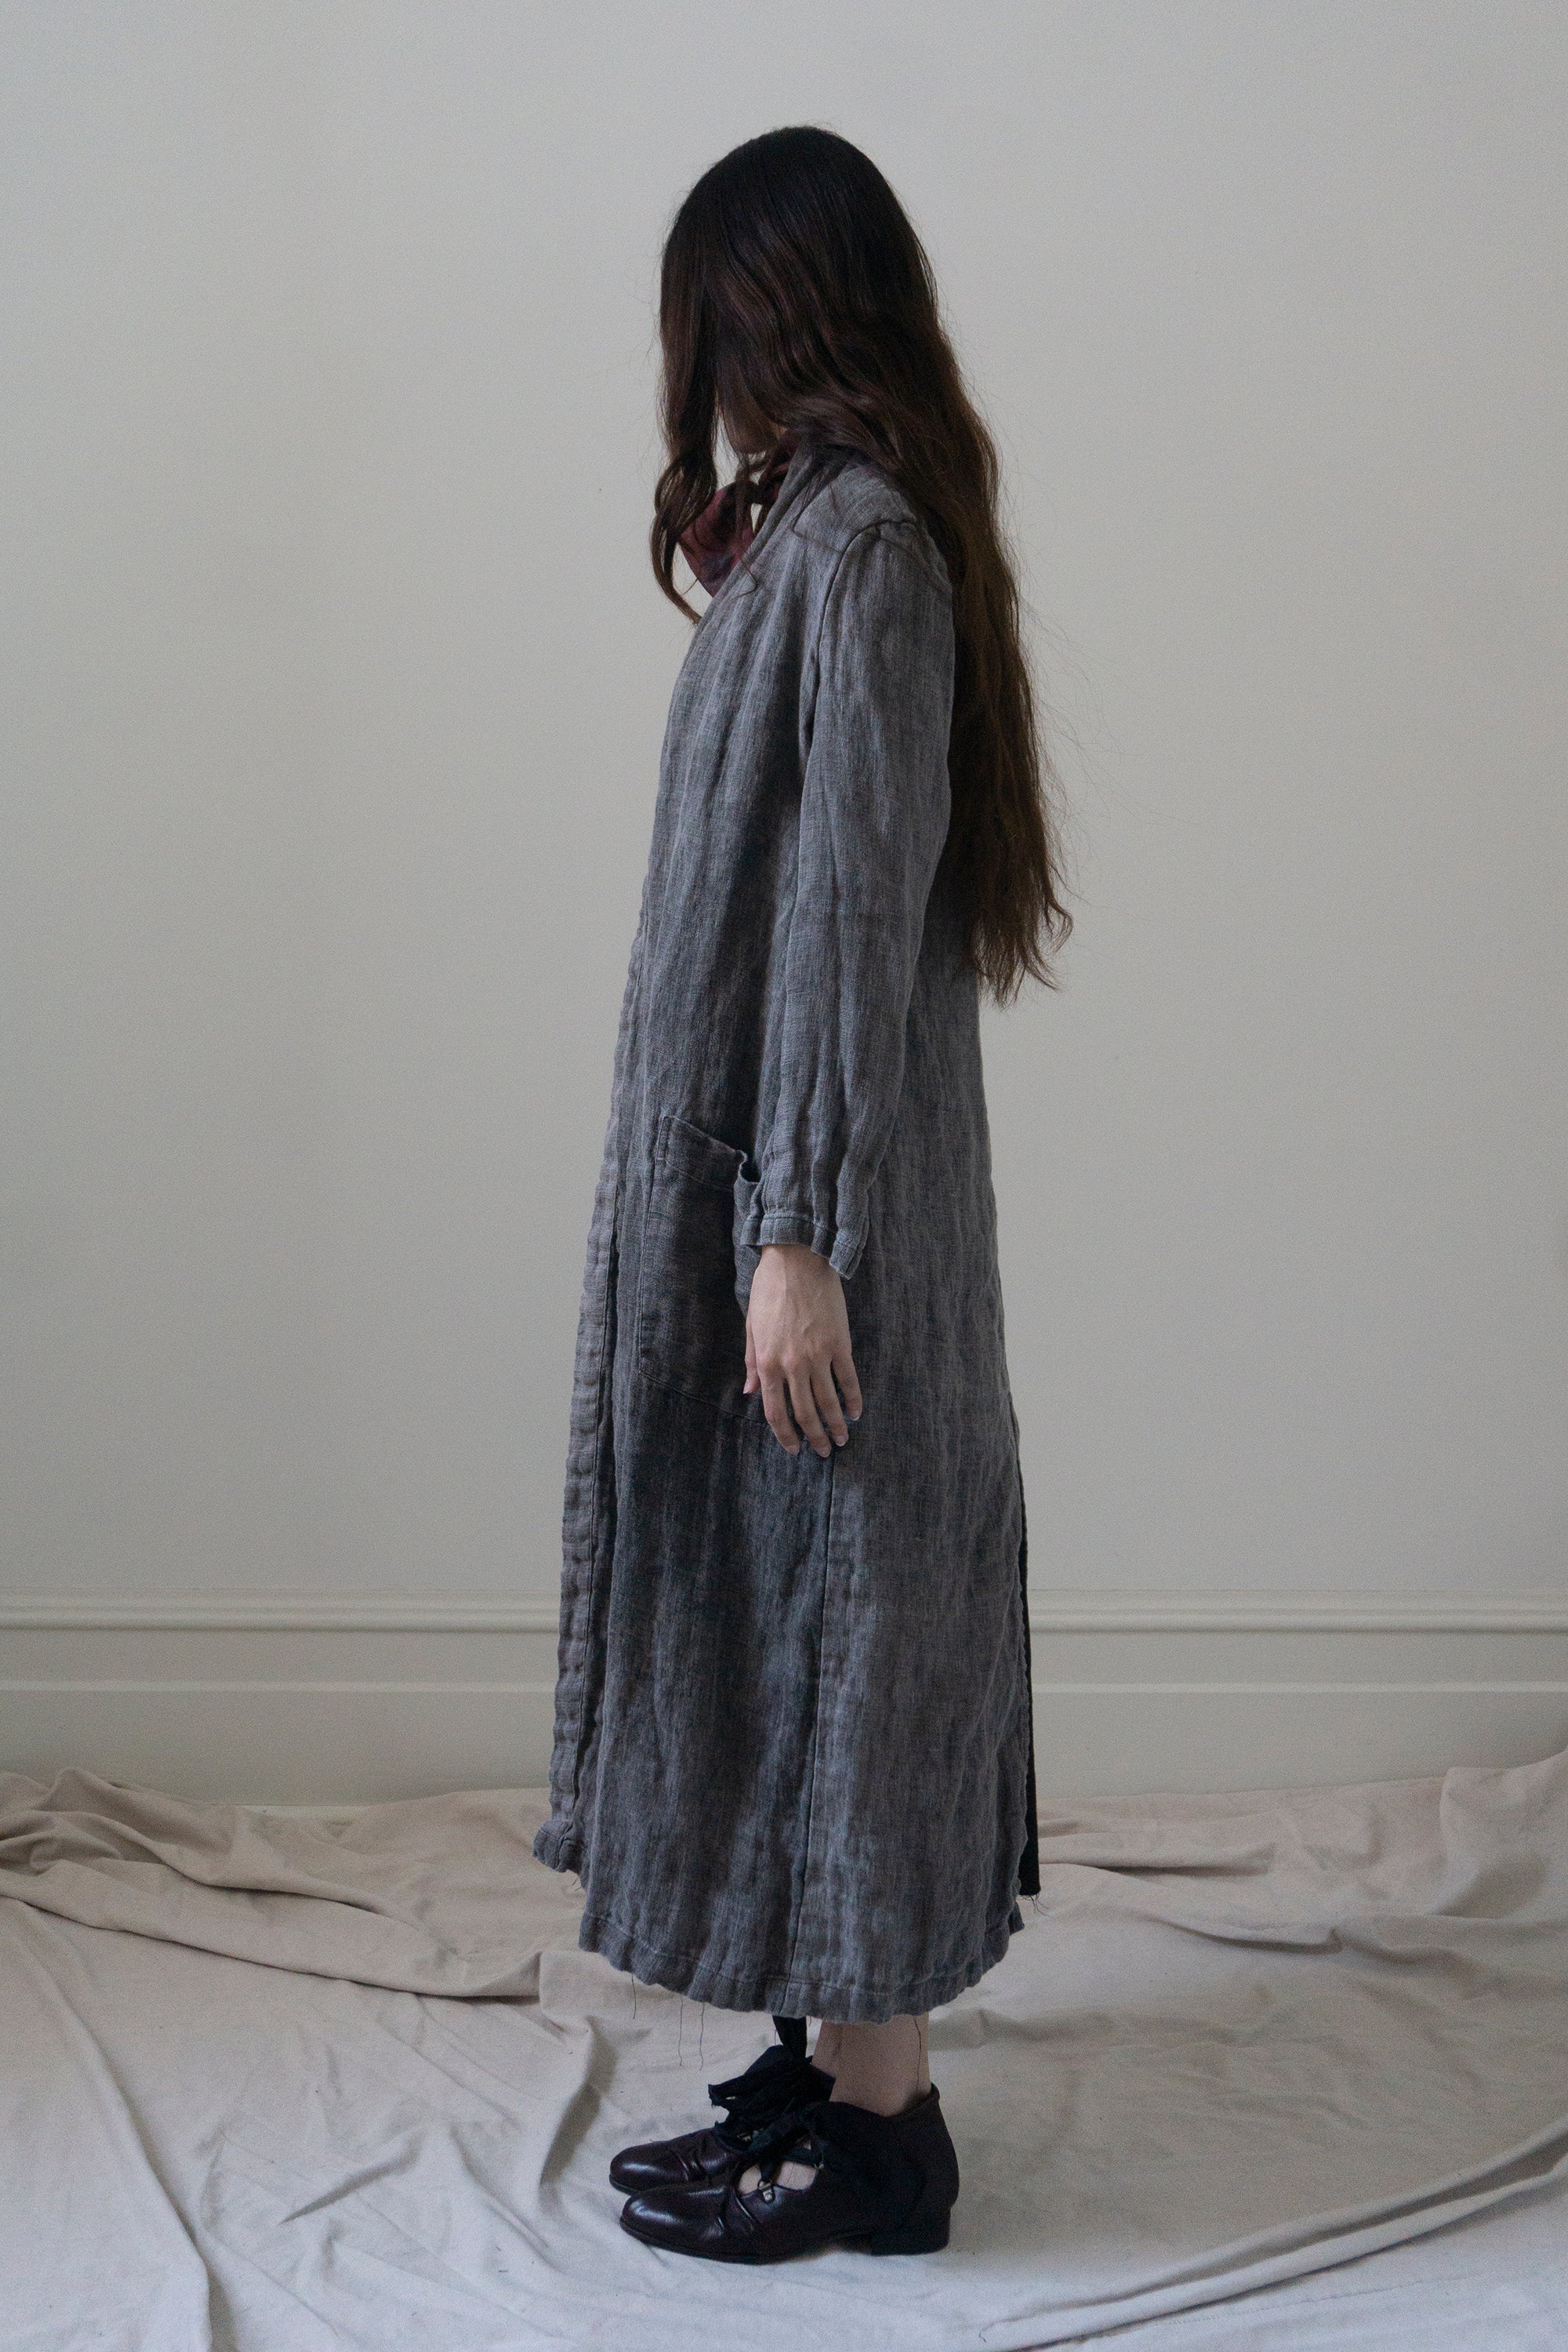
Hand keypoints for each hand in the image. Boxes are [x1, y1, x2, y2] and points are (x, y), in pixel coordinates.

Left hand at [743, 1243, 862, 1457]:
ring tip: (842, 1439)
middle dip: (814, 1437)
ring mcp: (818, 1355)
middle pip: (805, 1412)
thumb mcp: (751, 1327)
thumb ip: (752, 1362)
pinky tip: (855, 1412)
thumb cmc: (769, 1290)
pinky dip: (853, 1398)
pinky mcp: (840, 1343)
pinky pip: (848, 1378)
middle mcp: (793, 1364)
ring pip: (829, 1401)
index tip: (794, 1449)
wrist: (796, 1260)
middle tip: (824, 1451)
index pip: (776, 1411)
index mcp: (768, 1362)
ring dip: (835, 1425)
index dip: (785, 1434)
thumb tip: (750, 1391)